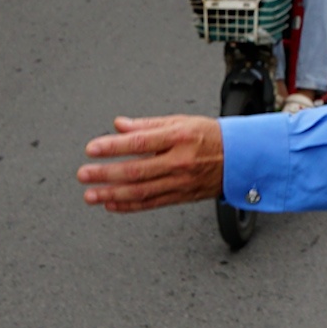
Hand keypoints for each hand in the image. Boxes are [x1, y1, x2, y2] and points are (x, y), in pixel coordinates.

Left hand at [77, 116, 223, 212]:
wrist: (242, 156)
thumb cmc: (211, 136)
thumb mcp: (182, 121)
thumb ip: (147, 124)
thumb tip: (119, 126)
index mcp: (180, 137)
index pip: (140, 142)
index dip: (113, 146)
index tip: (92, 149)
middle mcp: (180, 160)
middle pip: (136, 170)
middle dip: (105, 173)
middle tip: (83, 174)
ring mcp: (181, 181)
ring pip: (140, 191)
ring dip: (111, 193)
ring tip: (90, 194)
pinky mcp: (182, 196)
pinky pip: (151, 204)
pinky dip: (128, 206)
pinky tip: (111, 203)